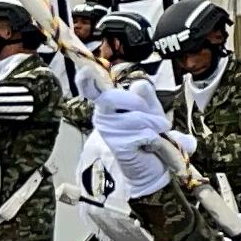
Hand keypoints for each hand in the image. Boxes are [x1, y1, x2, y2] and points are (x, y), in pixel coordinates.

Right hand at [91, 82, 172, 196]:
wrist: (155, 168)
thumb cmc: (151, 136)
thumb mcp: (152, 111)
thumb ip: (146, 96)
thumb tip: (140, 84)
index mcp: (108, 103)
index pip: (92, 88)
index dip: (86, 81)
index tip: (84, 72)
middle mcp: (103, 116)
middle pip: (117, 97)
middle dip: (142, 106)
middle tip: (156, 121)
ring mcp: (109, 131)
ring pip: (137, 117)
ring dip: (155, 127)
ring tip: (155, 136)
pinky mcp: (118, 145)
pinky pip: (144, 134)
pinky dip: (155, 140)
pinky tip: (149, 147)